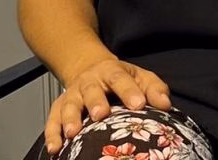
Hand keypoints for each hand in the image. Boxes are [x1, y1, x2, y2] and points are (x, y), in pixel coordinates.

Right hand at [43, 56, 170, 154]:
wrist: (89, 68)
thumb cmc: (120, 79)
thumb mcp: (140, 76)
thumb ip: (154, 89)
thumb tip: (165, 105)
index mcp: (111, 72)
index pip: (121, 79)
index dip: (129, 91)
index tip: (139, 105)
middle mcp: (89, 82)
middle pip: (92, 90)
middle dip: (96, 102)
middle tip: (101, 115)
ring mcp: (72, 95)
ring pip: (69, 105)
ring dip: (70, 118)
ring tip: (73, 133)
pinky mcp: (58, 108)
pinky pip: (52, 120)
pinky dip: (52, 134)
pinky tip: (55, 149)